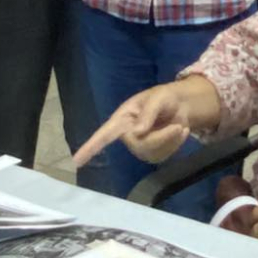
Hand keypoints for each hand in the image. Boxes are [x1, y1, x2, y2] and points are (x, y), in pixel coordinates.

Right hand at [72, 83, 194, 166]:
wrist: (182, 106)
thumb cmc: (165, 98)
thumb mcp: (159, 97)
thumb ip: (148, 113)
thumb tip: (137, 133)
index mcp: (122, 118)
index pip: (104, 134)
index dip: (90, 147)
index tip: (76, 161)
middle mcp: (127, 134)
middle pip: (139, 145)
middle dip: (161, 137)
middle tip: (178, 126)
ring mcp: (140, 147)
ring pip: (152, 152)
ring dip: (170, 140)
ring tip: (179, 125)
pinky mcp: (152, 155)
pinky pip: (163, 156)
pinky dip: (176, 144)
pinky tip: (180, 132)